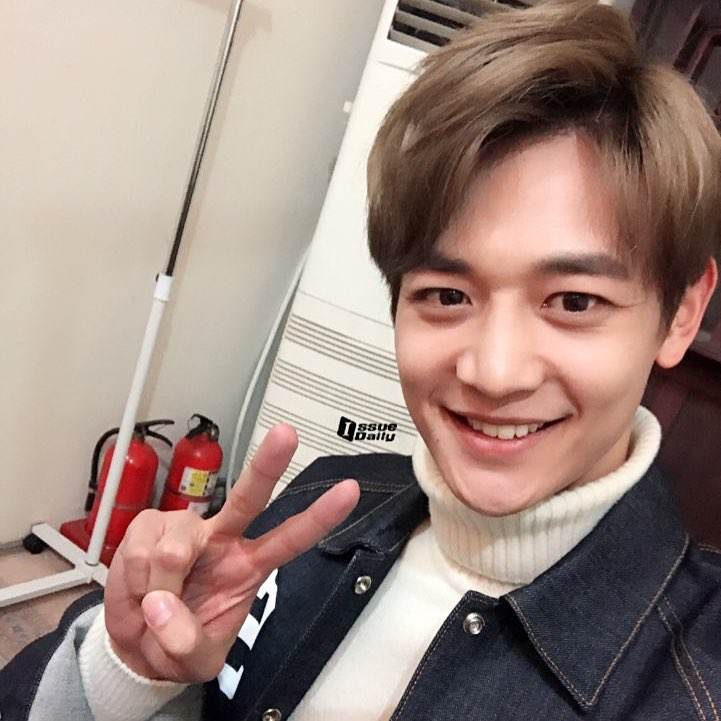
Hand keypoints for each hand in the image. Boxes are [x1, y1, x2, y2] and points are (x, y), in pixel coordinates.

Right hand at [103, 423, 358, 682]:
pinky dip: (135, 579)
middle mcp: (223, 537)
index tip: (349, 491)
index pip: (291, 537)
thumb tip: (163, 607)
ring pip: (179, 543)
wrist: (136, 643)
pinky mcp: (150, 526)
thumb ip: (186, 642)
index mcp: (250, 564)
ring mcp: (186, 530)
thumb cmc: (177, 642)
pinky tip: (139, 586)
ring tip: (156, 602)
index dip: (319, 516)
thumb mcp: (194, 661)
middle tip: (286, 434)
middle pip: (249, 496)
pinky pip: (141, 550)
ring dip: (161, 584)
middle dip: (268, 464)